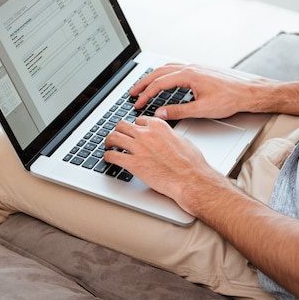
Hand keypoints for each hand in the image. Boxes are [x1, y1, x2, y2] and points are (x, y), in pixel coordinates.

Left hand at [103, 116, 224, 213]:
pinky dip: (107, 156)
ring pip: (113, 137)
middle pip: (122, 125)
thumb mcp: (182, 140)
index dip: (135, 127)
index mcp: (158, 126)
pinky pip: (112, 156)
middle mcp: (146, 134)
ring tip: (108, 146)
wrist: (190, 179)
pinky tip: (108, 159)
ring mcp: (138, 148)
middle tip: (117, 137)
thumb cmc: (191, 163)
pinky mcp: (133, 164)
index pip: (139, 120)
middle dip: (119, 131)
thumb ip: (168, 135)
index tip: (133, 132)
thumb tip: (165, 137)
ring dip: (109, 141)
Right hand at [131, 63, 265, 119]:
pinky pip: (176, 68)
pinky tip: (164, 80)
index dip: (145, 95)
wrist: (249, 91)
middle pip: (158, 72)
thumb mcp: (202, 109)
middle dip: (143, 83)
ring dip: (153, 77)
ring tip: (143, 86)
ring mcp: (195, 67)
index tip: (138, 103)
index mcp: (188, 75)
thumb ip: (178, 111)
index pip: (159, 84)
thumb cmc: (230, 99)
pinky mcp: (200, 69)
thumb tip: (160, 113)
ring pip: (167, 68)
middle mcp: (190, 67)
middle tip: (132, 93)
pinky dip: (164, 73)